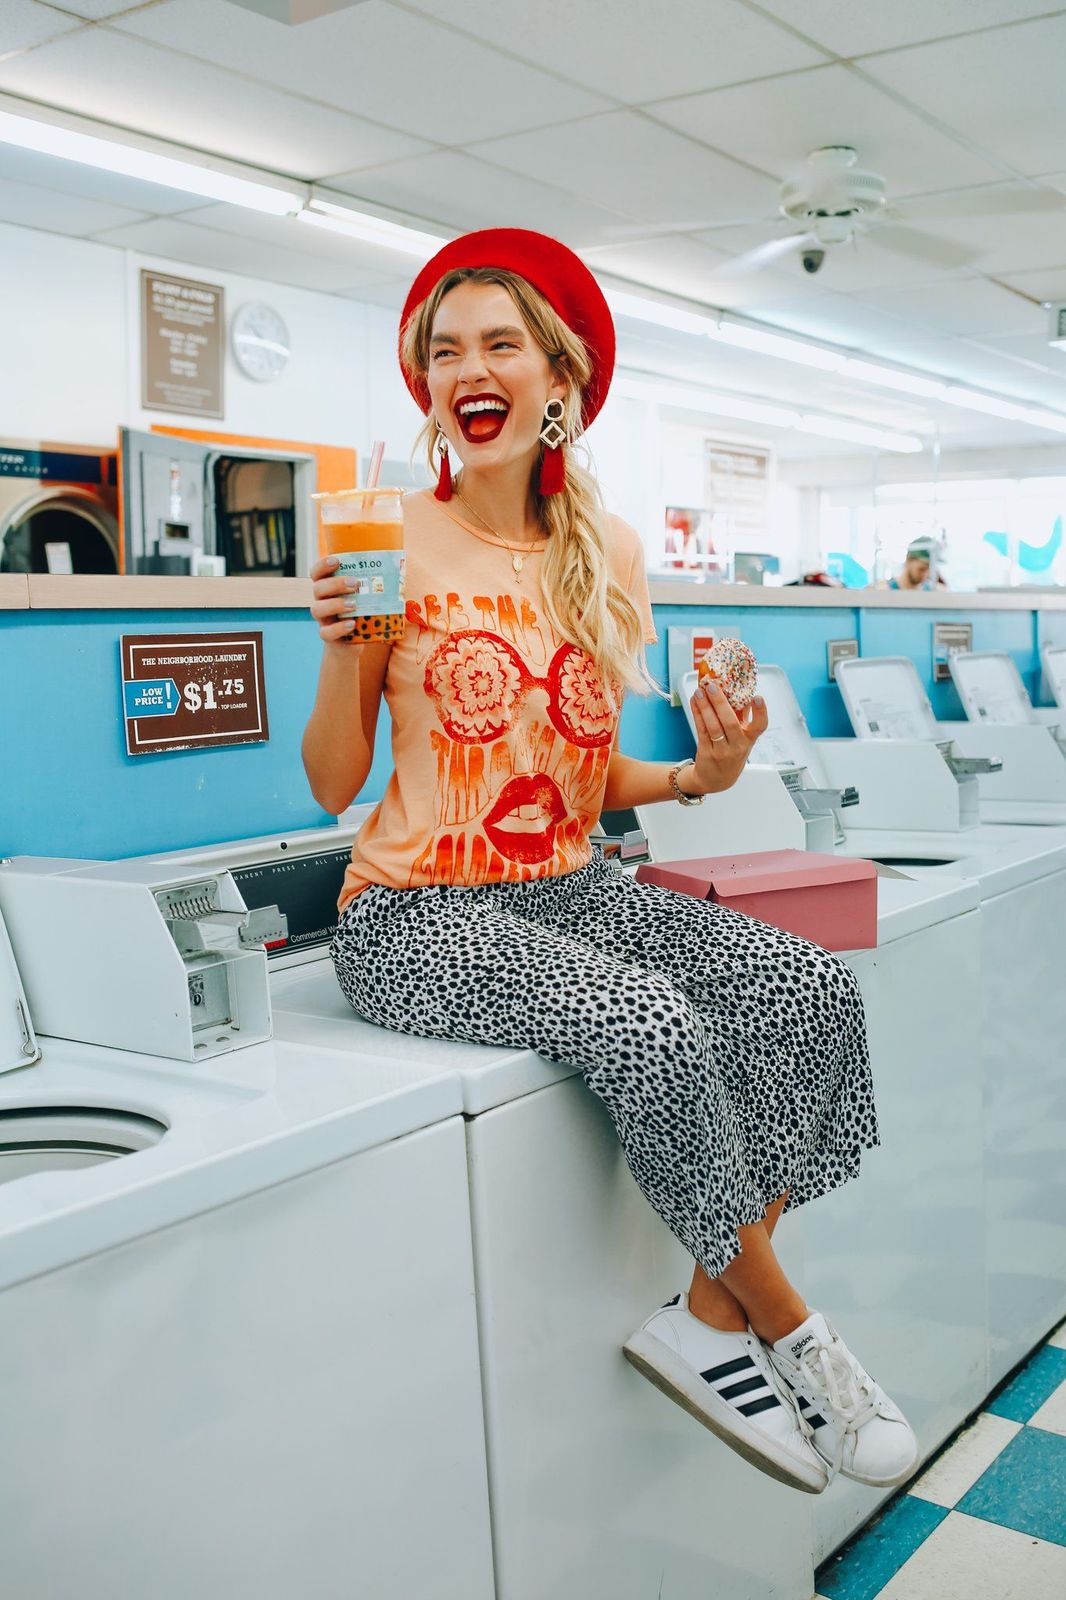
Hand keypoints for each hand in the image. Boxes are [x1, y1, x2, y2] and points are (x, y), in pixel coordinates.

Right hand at [309, 554, 362, 645]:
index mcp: (328, 588)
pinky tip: (352, 624)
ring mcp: (323, 619)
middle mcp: (321, 601)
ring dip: (335, 605)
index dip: (323, 565)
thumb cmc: (360, 615)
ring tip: (354, 605)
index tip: (336, 560)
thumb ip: (371, 585)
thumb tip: (398, 568)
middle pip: (318, 588)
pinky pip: (326, 632)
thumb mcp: (364, 599)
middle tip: (355, 584)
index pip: (317, 573)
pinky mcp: (327, 636)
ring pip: (317, 609)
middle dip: (335, 584)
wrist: (351, 644)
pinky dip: (339, 628)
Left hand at [688, 679, 768, 794]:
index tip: (757, 697)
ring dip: (705, 706)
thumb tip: (741, 691)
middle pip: (730, 723)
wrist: (717, 780)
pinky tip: (694, 702)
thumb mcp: (742, 739)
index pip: (760, 726)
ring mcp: (721, 751)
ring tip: (699, 692)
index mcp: (749, 740)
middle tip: (712, 686)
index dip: (760, 712)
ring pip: (713, 726)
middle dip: (720, 702)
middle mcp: (737, 746)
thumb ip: (743, 717)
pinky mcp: (706, 752)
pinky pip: (701, 730)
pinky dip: (698, 714)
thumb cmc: (731, 753)